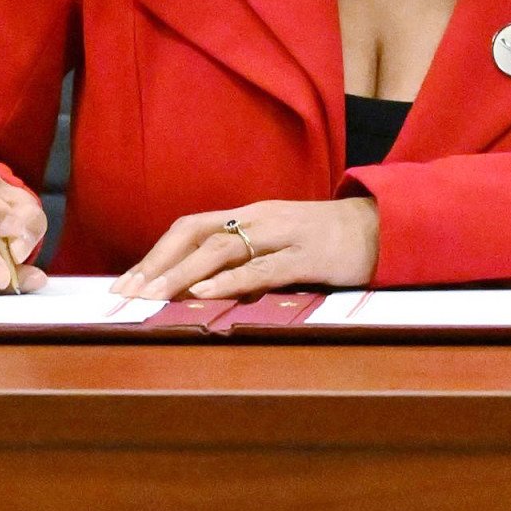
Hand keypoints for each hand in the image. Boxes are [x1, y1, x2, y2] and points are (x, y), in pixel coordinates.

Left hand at [114, 197, 380, 302]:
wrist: (385, 226)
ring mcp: (284, 234)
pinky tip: (205, 294)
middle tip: (125, 294)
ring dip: (182, 273)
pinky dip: (231, 281)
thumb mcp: (280, 240)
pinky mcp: (308, 256)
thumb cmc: (328, 239)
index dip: (155, 253)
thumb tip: (197, 283)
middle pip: (196, 232)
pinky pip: (263, 268)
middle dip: (157, 263)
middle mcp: (260, 218)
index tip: (125, 282)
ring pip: (222, 249)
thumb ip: (246, 255)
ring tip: (152, 295)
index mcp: (250, 215)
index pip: (191, 227)